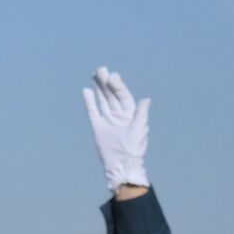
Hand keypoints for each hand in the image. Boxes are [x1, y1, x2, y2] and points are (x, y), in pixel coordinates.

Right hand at [82, 66, 150, 192]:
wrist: (121, 164)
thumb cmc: (133, 149)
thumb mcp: (139, 130)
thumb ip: (141, 114)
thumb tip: (146, 99)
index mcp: (130, 113)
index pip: (123, 95)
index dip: (118, 85)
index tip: (112, 76)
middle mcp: (119, 114)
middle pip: (112, 94)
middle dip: (106, 82)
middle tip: (101, 69)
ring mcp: (108, 119)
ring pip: (103, 100)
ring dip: (99, 88)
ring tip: (95, 74)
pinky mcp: (98, 126)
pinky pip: (93, 111)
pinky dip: (90, 102)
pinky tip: (87, 91)